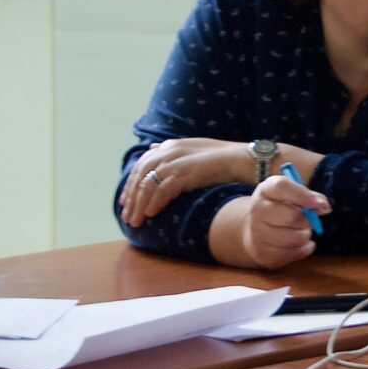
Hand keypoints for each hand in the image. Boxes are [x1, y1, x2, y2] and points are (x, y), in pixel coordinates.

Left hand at [119, 138, 256, 227]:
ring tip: (136, 222)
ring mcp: (177, 161)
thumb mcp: (192, 149)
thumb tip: (153, 147)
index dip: (131, 185)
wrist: (241, 158)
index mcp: (169, 146)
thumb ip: (171, 150)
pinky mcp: (186, 172)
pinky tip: (152, 214)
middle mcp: (169, 151)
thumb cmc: (221, 157)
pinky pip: (164, 189)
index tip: (125, 202)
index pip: (141, 166)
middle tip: (127, 217)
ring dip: (140, 205)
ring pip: (148, 185)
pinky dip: (155, 202)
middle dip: (131, 199)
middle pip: (140, 176)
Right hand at [211, 174, 328, 269]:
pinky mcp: (264, 254)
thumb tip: (324, 207)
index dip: (301, 195)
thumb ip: (312, 197)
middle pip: (291, 216)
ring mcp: (258, 233)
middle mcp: (257, 209)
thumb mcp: (293, 196)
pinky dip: (304, 249)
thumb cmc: (281, 208)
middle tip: (309, 220)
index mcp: (266, 190)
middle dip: (307, 220)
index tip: (315, 204)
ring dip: (306, 235)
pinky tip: (299, 244)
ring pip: (296, 237)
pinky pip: (294, 253)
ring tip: (300, 232)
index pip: (281, 187)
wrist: (255, 231)